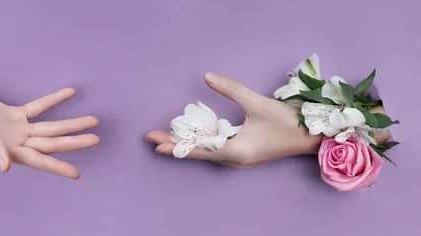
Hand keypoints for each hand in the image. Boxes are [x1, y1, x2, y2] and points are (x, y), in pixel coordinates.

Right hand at [0, 87, 98, 178]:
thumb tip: (5, 167)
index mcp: (8, 150)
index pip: (38, 160)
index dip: (57, 167)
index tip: (76, 174)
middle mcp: (16, 142)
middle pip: (51, 143)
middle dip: (74, 141)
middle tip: (97, 139)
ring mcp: (17, 129)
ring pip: (50, 127)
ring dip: (71, 123)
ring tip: (93, 119)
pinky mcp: (14, 114)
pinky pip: (39, 107)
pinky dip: (54, 101)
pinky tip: (70, 93)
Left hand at [146, 73, 389, 168]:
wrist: (311, 137)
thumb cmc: (287, 122)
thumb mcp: (257, 103)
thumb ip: (231, 89)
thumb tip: (207, 76)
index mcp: (236, 151)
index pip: (199, 150)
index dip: (177, 147)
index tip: (157, 145)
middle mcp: (234, 159)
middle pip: (198, 153)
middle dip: (175, 145)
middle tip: (151, 138)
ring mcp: (238, 159)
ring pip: (206, 152)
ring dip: (186, 145)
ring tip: (164, 139)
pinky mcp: (243, 154)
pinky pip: (216, 150)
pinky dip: (200, 144)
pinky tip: (190, 138)